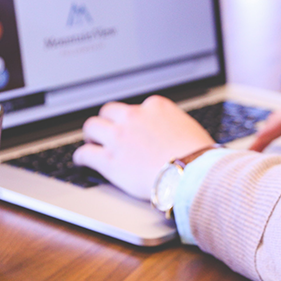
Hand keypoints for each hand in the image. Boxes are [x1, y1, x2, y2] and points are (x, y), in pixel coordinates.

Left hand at [73, 95, 214, 199]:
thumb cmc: (199, 157)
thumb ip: (173, 126)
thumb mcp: (189, 129)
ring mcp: (119, 138)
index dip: (132, 119)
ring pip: (92, 127)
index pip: (136, 107)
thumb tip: (174, 135)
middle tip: (107, 132)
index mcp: (156, 107)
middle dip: (107, 121)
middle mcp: (134, 117)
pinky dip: (81, 157)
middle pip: (109, 111)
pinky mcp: (110, 160)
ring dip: (91, 135)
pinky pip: (85, 154)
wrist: (193, 174)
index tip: (131, 127)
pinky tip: (82, 161)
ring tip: (92, 143)